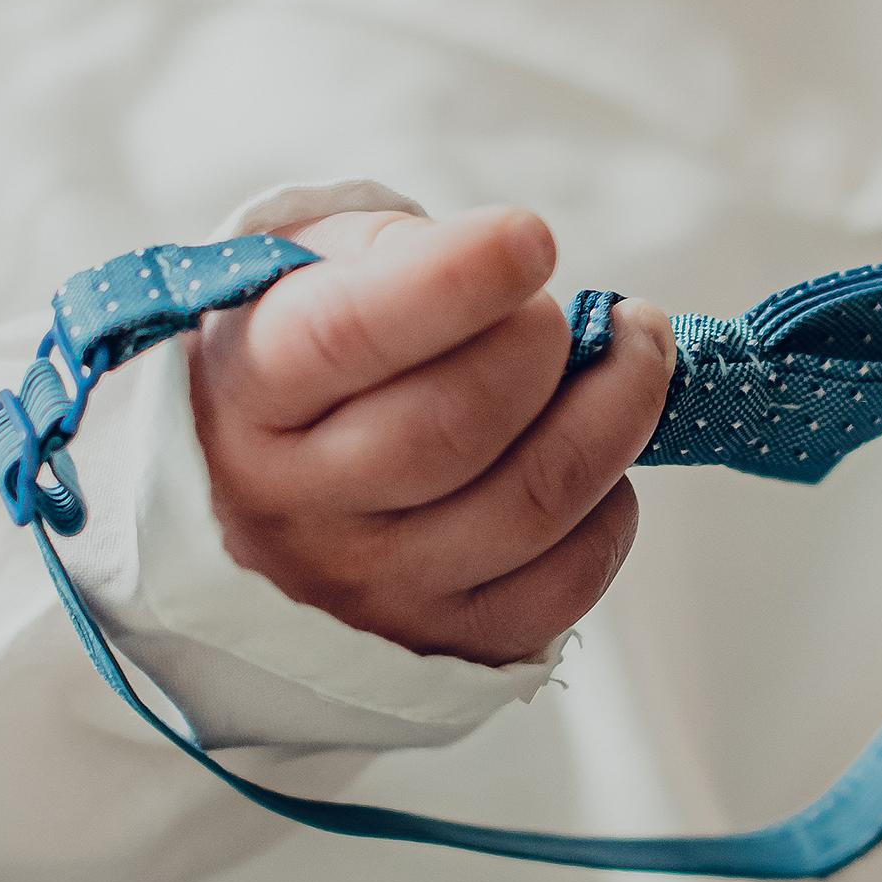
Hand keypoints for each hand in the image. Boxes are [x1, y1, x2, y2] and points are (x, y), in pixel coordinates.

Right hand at [187, 202, 672, 663]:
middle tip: (573, 312)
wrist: (258, 498)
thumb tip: (509, 265)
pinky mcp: (446, 644)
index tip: (531, 237)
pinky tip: (598, 462)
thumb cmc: (308, 361)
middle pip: (457, 423)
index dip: (459, 278)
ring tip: (634, 354)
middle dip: (545, 344)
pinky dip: (610, 508)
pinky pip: (568, 580)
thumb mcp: (306, 278)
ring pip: (531, 503)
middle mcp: (293, 508)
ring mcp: (370, 590)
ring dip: (616, 412)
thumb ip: (391, 254)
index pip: (351, 333)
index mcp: (247, 394)